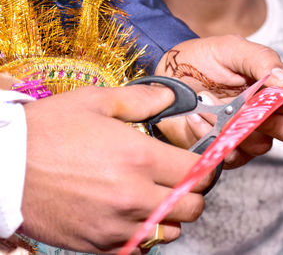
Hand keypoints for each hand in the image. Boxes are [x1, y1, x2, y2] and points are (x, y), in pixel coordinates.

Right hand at [21, 86, 212, 253]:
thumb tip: (169, 98)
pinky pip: (141, 247)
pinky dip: (146, 233)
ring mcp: (117, 225)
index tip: (202, 163)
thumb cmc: (47, 131)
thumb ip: (140, 100)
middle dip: (194, 193)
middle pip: (192, 207)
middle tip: (180, 180)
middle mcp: (134, 196)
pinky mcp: (99, 244)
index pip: (197, 172)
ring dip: (172, 215)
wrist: (3, 167)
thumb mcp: (94, 102)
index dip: (207, 167)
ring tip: (155, 197)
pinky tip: (132, 215)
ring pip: (171, 230)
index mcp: (138, 157)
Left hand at [154, 35, 282, 167]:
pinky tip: (196, 117)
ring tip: (206, 102)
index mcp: (270, 89)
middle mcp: (263, 114)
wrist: (169, 77)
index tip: (269, 91)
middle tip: (242, 105)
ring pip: (260, 144)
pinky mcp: (225, 150)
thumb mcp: (231, 50)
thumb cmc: (201, 61)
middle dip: (269, 120)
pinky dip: (211, 135)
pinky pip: (231, 154)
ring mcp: (245, 135)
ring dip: (233, 124)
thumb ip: (261, 60)